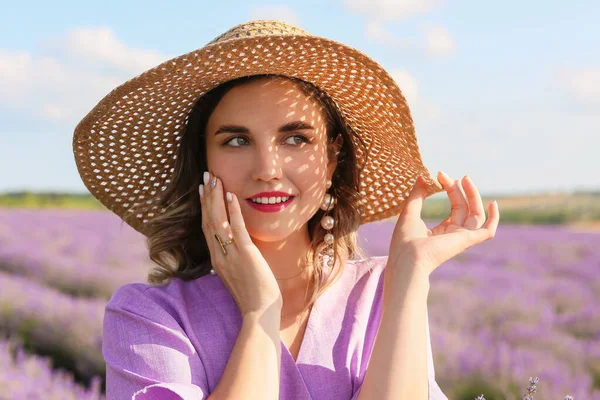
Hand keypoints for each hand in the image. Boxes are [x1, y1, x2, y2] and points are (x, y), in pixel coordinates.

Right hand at [200, 172, 282, 316]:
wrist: (259, 313)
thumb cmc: (253, 296)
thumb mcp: (238, 275)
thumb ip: (234, 260)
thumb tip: (236, 249)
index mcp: (217, 260)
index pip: (207, 228)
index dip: (204, 208)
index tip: (202, 191)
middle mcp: (219, 255)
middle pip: (209, 220)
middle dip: (207, 197)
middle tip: (206, 176)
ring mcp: (230, 255)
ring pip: (218, 221)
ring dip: (215, 198)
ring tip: (214, 179)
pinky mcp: (245, 255)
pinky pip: (237, 229)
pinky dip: (232, 212)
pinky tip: (231, 196)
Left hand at [387, 172, 499, 277]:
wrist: (407, 257)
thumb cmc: (405, 240)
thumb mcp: (410, 211)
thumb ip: (417, 194)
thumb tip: (422, 176)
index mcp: (440, 233)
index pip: (454, 208)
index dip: (451, 189)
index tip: (440, 175)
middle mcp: (453, 236)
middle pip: (464, 208)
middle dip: (459, 190)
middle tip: (450, 176)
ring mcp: (460, 239)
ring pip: (475, 215)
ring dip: (473, 196)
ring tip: (465, 178)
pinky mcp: (466, 241)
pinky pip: (487, 232)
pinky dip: (494, 219)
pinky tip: (493, 204)